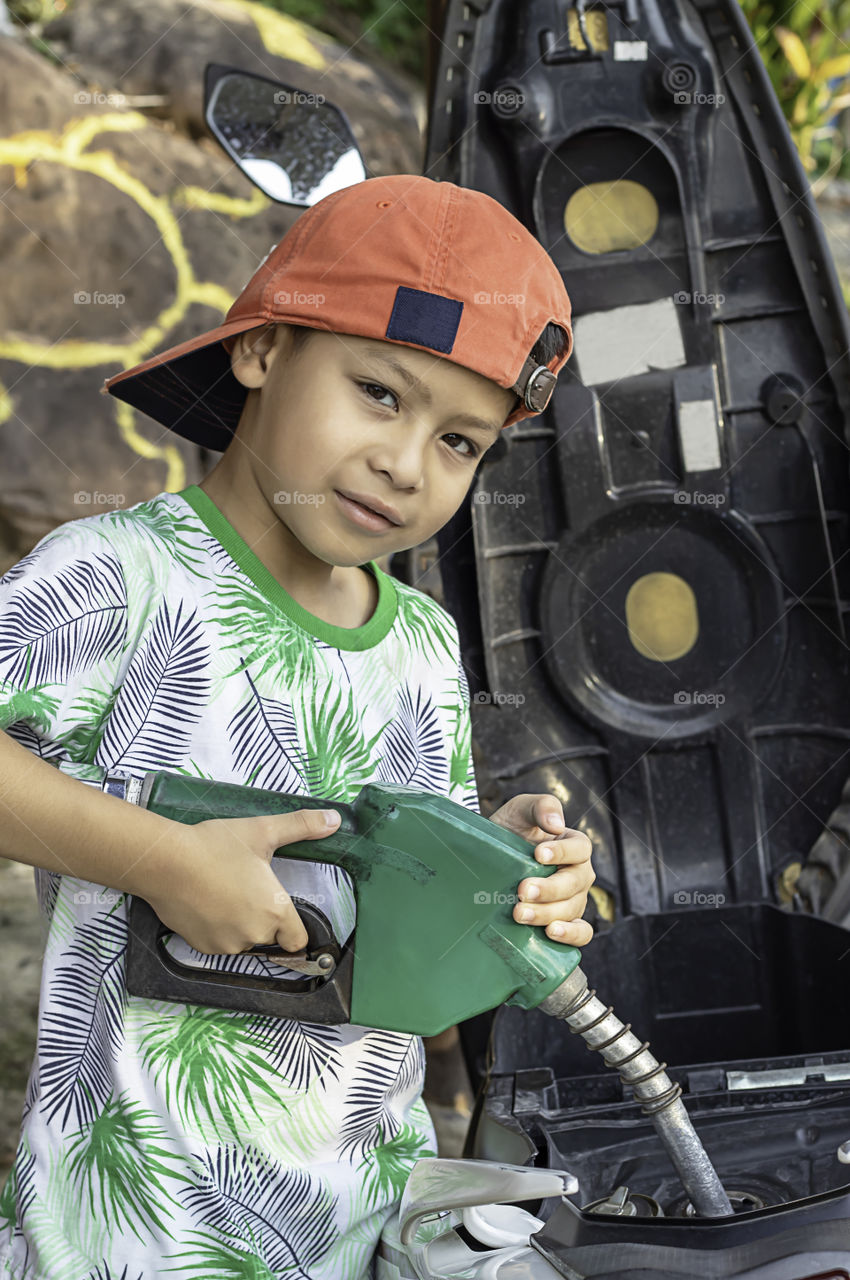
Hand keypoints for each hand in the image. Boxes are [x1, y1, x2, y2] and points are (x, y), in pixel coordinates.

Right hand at [141, 808, 341, 955]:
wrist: (166, 861)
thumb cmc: (214, 846)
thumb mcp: (263, 830)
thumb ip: (302, 826)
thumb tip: (333, 819)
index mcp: (275, 910)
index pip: (297, 940)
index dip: (293, 927)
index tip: (284, 913)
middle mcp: (253, 933)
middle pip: (269, 937)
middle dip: (262, 917)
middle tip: (246, 887)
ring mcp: (226, 944)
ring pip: (242, 940)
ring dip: (239, 923)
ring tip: (224, 891)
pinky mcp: (202, 946)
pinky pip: (218, 943)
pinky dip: (216, 929)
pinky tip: (207, 903)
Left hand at [488, 794, 594, 945]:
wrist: (489, 861)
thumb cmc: (510, 831)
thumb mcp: (520, 809)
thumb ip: (540, 807)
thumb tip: (556, 824)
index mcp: (573, 846)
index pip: (579, 848)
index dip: (562, 852)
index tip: (537, 854)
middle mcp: (578, 874)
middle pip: (575, 882)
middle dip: (549, 888)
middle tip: (523, 890)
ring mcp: (573, 899)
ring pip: (572, 909)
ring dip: (548, 913)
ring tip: (520, 913)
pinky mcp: (565, 921)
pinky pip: (581, 933)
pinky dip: (571, 935)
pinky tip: (551, 933)